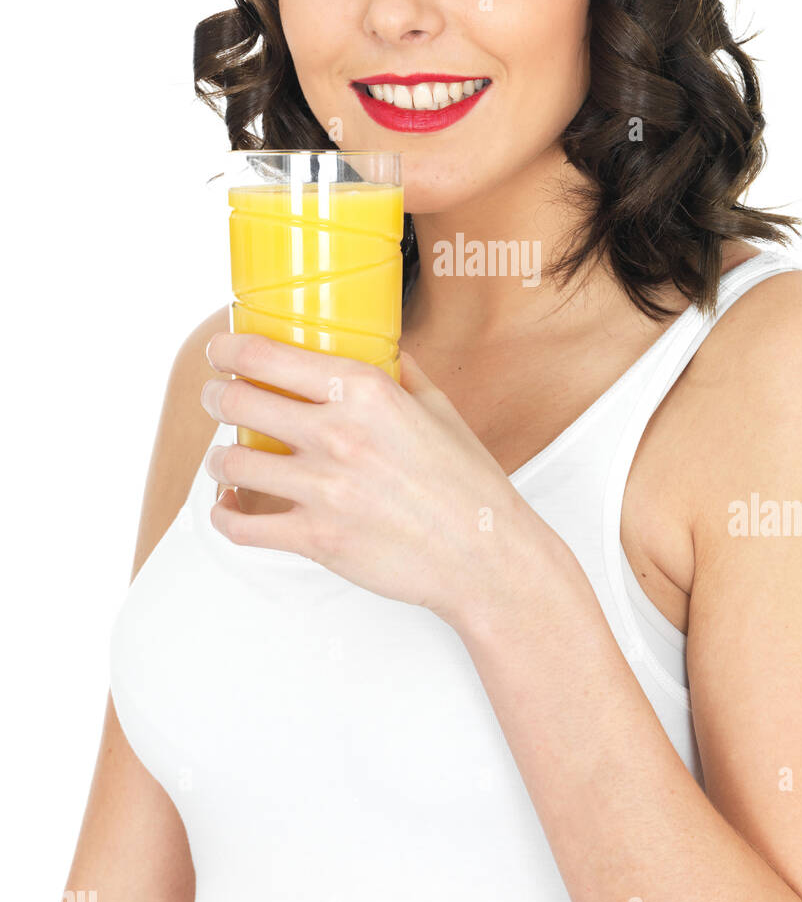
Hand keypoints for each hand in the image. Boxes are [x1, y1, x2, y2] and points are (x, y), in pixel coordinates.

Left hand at [200, 332, 566, 632]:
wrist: (485, 554)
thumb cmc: (467, 482)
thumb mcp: (439, 408)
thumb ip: (400, 372)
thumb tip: (376, 347)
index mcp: (367, 392)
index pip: (269, 356)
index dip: (229, 348)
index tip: (221, 349)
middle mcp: (339, 435)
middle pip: (237, 401)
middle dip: (216, 395)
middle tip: (217, 397)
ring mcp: (323, 490)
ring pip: (231, 462)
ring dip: (220, 457)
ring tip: (227, 456)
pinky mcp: (316, 539)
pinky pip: (240, 525)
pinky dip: (225, 513)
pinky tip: (230, 503)